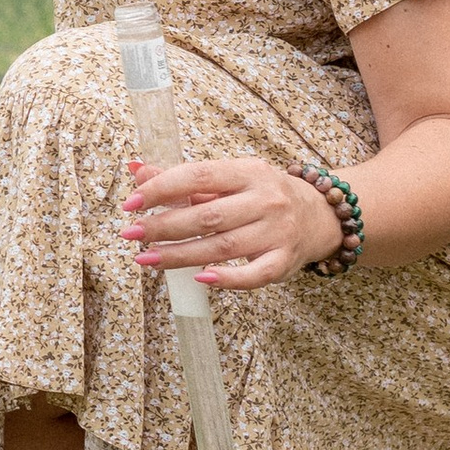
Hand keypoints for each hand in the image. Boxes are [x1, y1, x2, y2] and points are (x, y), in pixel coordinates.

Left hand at [118, 157, 345, 291]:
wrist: (319, 215)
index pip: (198, 176)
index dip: (161, 189)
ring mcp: (277, 232)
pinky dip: (226, 279)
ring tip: (146, 259)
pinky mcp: (284, 262)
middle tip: (130, 234)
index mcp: (247, 172)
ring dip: (179, 255)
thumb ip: (183, 179)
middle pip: (207, 216)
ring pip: (222, 247)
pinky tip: (198, 279)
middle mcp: (265, 200)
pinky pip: (253, 275)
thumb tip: (136, 170)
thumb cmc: (261, 195)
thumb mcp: (229, 178)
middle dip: (163, 226)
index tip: (131, 203)